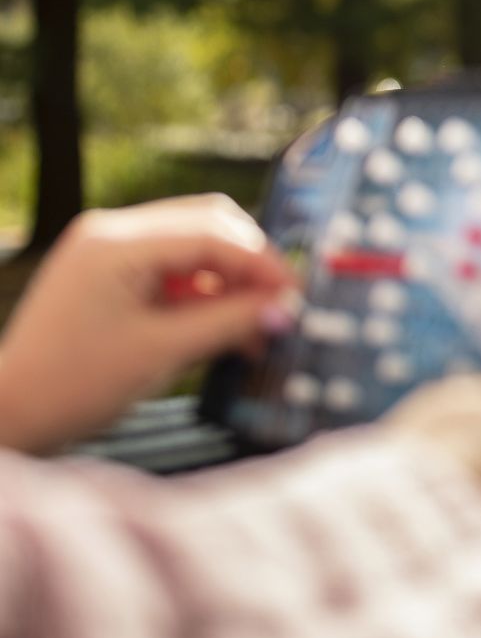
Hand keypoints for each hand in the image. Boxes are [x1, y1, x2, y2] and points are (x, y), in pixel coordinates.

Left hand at [0, 195, 299, 453]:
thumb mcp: (163, 353)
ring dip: (230, 279)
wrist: (11, 414)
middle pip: (207, 223)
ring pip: (195, 244)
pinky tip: (225, 328)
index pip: (212, 233)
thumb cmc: (72, 386)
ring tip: (255, 326)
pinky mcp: (109, 272)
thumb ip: (230, 323)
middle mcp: (110, 232)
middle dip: (250, 262)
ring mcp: (107, 249)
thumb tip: (285, 308)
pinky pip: (173, 266)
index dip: (262, 262)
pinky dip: (205, 292)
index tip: (295, 294)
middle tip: (281, 302)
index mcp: (115, 243)